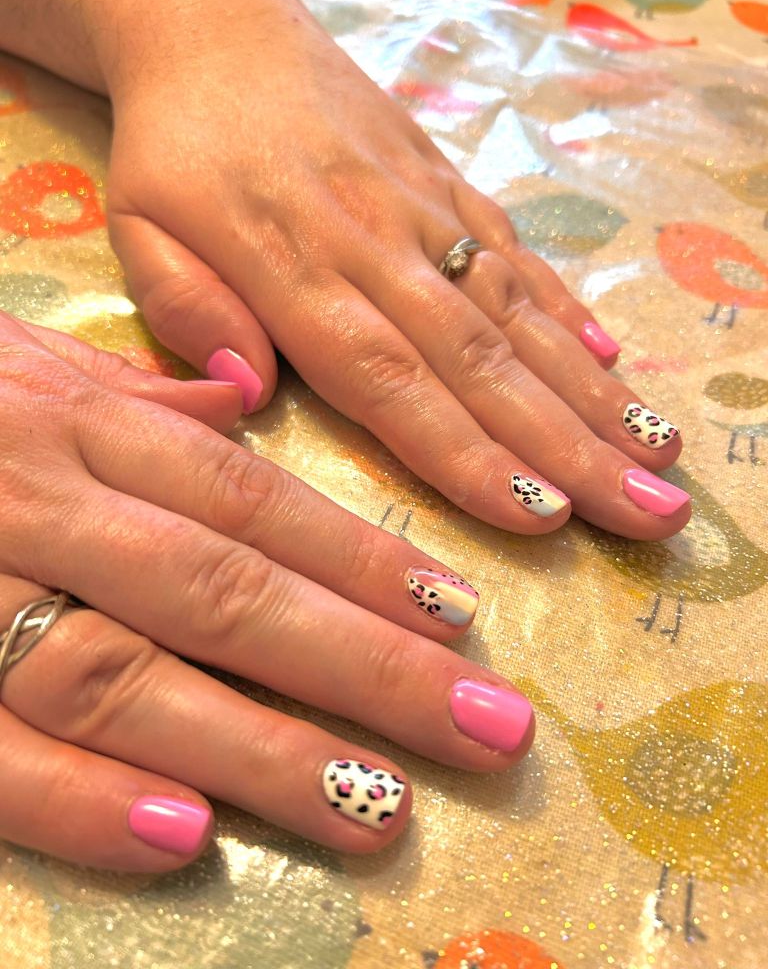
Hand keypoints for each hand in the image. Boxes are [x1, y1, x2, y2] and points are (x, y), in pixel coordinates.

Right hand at [0, 313, 534, 870]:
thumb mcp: (20, 358)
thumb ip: (134, 391)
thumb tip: (240, 405)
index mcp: (76, 420)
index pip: (253, 497)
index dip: (363, 558)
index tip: (464, 620)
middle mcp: (39, 497)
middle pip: (229, 590)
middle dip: (367, 666)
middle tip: (489, 728)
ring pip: (130, 673)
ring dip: (262, 749)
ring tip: (381, 807)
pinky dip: (81, 797)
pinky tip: (189, 837)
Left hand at [99, 0, 689, 542]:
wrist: (217, 28)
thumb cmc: (173, 152)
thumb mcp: (138, 229)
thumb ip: (189, 310)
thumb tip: (248, 393)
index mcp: (293, 271)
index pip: (391, 382)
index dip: (468, 454)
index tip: (542, 516)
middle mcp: (376, 245)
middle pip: (482, 362)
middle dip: (570, 446)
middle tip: (648, 512)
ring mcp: (424, 211)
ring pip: (518, 314)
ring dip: (593, 391)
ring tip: (657, 454)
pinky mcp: (448, 182)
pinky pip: (514, 253)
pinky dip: (568, 311)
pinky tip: (616, 363)